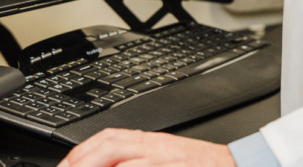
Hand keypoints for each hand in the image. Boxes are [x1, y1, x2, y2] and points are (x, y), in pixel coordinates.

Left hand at [58, 129, 235, 166]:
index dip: (80, 153)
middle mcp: (155, 148)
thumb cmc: (201, 166)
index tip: (65, 166)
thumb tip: (108, 164)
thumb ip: (137, 157)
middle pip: (109, 146)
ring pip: (123, 160)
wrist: (237, 166)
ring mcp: (164, 160)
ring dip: (98, 166)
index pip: (107, 138)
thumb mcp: (165, 156)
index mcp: (150, 141)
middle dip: (81, 161)